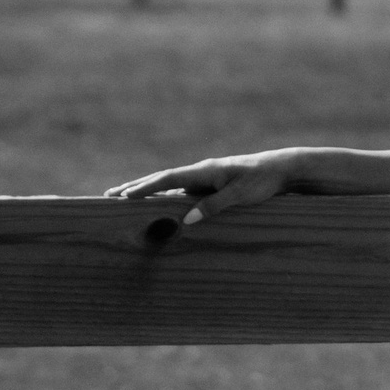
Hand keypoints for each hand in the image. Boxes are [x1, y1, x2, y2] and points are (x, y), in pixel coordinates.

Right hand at [105, 149, 291, 229]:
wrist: (281, 168)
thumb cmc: (262, 180)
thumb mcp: (239, 195)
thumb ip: (214, 206)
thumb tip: (186, 220)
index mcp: (204, 171)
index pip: (166, 179)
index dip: (144, 188)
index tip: (122, 196)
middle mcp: (200, 172)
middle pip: (161, 179)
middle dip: (135, 187)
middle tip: (108, 195)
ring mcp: (205, 177)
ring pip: (169, 185)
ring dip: (147, 191)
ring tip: (124, 198)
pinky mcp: (212, 184)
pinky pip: (182, 190)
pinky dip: (164, 195)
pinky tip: (158, 204)